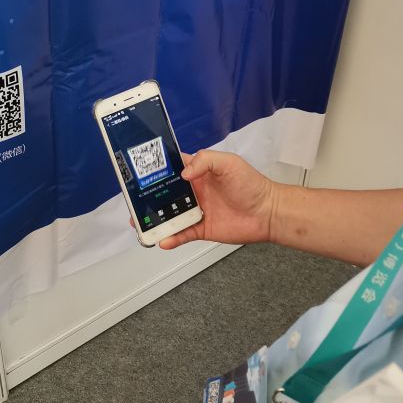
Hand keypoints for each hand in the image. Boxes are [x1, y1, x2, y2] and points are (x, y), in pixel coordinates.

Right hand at [131, 151, 276, 249]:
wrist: (268, 212)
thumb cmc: (251, 184)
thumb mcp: (228, 163)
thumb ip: (204, 161)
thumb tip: (183, 174)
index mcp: (198, 173)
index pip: (171, 169)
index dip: (156, 171)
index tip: (139, 173)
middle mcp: (194, 192)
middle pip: (165, 194)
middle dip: (148, 198)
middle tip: (133, 202)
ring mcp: (197, 211)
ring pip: (169, 216)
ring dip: (155, 220)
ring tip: (140, 224)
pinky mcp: (202, 229)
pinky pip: (182, 234)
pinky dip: (172, 238)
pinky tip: (162, 240)